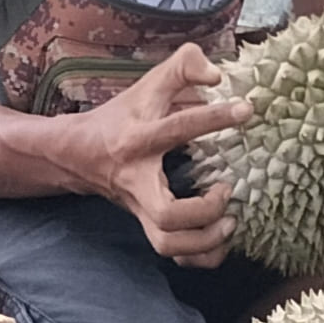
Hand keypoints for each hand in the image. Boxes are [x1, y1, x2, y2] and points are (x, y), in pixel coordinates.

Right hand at [72, 42, 248, 268]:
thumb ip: (184, 65)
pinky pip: (173, 255)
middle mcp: (138, 181)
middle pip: (167, 214)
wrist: (77, 154)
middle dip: (204, 210)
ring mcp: (140, 208)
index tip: (246, 110)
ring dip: (204, 240)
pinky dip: (200, 256)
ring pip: (167, 244)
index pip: (176, 129)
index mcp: (137, 140)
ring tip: (229, 221)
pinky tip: (219, 240)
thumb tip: (217, 76)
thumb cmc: (120, 117)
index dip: (214, 118)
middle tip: (227, 189)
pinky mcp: (146, 224)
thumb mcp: (148, 84)